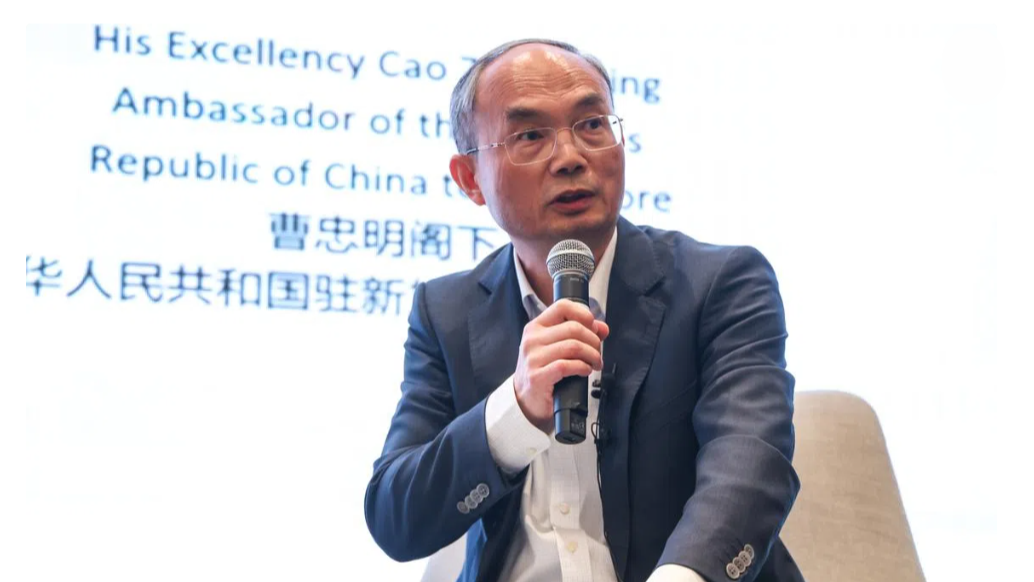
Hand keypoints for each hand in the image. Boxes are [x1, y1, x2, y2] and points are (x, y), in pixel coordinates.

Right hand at [513, 299, 609, 431]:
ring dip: (592, 355)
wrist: (525, 398)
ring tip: (595, 363)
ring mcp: (533, 358)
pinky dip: (583, 367)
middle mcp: (532, 339)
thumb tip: (602, 328)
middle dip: (593, 340)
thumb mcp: (556, 347)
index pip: (562, 307)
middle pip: (573, 328)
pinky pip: (567, 366)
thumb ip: (579, 334)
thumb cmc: (542, 370)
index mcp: (536, 327)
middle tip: (598, 351)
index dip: (584, 314)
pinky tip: (585, 370)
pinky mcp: (537, 376)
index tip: (593, 326)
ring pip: (573, 346)